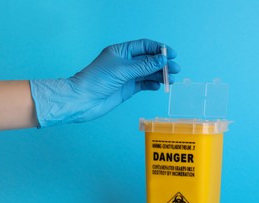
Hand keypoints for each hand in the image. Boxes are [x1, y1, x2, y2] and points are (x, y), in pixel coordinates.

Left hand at [30, 39, 180, 127]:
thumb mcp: (122, 70)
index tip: (172, 54)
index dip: (159, 49)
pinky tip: (159, 86)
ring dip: (160, 75)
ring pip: (148, 73)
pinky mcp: (127, 88)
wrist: (83, 100)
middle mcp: (125, 62)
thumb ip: (144, 65)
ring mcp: (126, 76)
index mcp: (121, 51)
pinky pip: (143, 84)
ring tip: (172, 79)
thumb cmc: (96, 80)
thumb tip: (162, 59)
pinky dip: (152, 84)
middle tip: (176, 69)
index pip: (144, 46)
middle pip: (149, 60)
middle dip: (163, 63)